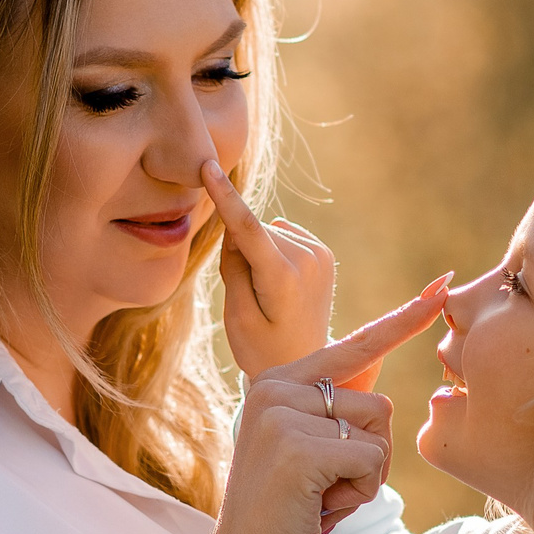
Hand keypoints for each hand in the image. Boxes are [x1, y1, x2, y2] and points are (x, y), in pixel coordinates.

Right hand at [206, 282, 449, 533]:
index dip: (403, 320)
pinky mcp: (299, 446)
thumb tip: (379, 385)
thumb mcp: (308, 455)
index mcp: (277, 383)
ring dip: (365, 478)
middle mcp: (275, 387)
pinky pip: (372, 459)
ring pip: (379, 431)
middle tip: (322, 491)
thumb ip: (335, 416)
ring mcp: (283, 414)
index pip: (353, 346)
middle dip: (368, 458)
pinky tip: (318, 509)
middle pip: (377, 403)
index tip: (442, 286)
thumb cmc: (284, 520)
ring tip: (318, 498)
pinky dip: (359, 494)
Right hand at [209, 161, 342, 383]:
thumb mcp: (237, 316)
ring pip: (268, 233)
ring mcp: (320, 255)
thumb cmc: (262, 349)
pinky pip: (282, 237)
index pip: (248, 227)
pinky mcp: (324, 253)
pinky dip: (274, 254)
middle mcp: (309, 260)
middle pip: (253, 233)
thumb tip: (238, 226)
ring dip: (259, 254)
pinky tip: (282, 286)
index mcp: (283, 278)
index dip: (225, 196)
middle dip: (242, 253)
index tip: (208, 165)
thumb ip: (233, 266)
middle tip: (251, 298)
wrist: (306, 368)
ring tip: (269, 296)